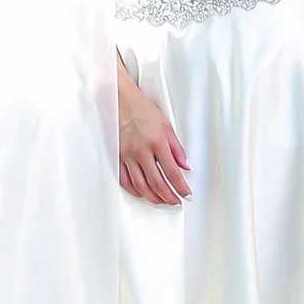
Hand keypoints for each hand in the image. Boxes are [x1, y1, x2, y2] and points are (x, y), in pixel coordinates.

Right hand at [116, 73, 189, 205]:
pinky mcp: (117, 157)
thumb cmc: (143, 110)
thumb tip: (185, 166)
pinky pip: (125, 180)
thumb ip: (177, 148)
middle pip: (157, 183)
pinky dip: (135, 190)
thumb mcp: (166, 125)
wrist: (121, 101)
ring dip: (153, 197)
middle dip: (169, 196)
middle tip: (176, 201)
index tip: (186, 194)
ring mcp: (127, 156)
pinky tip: (142, 193)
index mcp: (157, 142)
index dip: (181, 187)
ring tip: (162, 201)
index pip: (172, 172)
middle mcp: (142, 151)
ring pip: (141, 185)